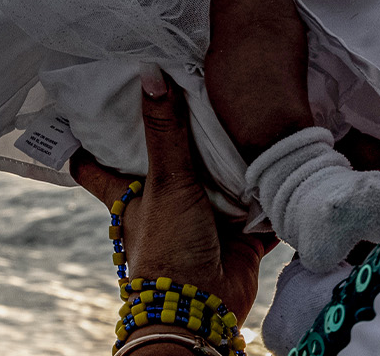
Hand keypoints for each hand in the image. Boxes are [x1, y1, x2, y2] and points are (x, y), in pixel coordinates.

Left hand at [71, 70, 276, 325]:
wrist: (205, 306)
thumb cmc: (169, 249)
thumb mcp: (166, 183)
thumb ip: (166, 131)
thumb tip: (150, 73)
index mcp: (133, 196)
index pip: (98, 167)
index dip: (89, 142)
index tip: (88, 110)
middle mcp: (168, 204)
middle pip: (170, 164)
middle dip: (183, 138)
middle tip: (192, 93)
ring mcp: (206, 220)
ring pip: (221, 183)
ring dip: (237, 162)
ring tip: (254, 114)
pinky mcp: (242, 234)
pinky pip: (261, 207)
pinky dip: (275, 191)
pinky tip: (291, 161)